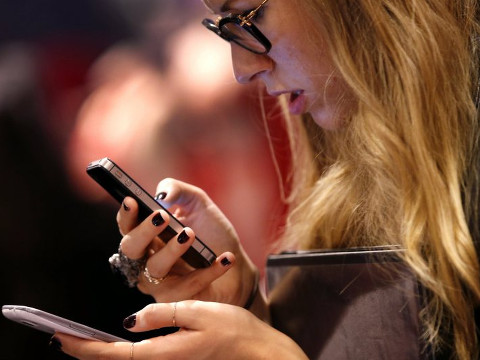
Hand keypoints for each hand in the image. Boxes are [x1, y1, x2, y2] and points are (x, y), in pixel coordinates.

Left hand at [55, 301, 307, 359]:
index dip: (84, 347)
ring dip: (101, 351)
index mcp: (164, 352)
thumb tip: (129, 320)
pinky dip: (121, 351)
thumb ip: (163, 314)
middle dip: (86, 350)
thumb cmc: (234, 331)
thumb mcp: (198, 312)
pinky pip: (141, 357)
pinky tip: (117, 341)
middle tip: (62, 337)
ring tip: (81, 338)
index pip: (114, 354)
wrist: (259, 352)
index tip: (60, 338)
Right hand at [117, 178, 256, 306]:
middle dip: (144, 231)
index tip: (132, 200)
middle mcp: (146, 259)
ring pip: (155, 268)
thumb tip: (161, 196)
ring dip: (172, 250)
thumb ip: (177, 190)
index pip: (127, 225)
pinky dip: (208, 271)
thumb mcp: (198, 203)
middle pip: (130, 248)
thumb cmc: (212, 233)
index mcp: (147, 235)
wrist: (238, 266)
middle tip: (163, 217)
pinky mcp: (176, 301)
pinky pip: (187, 286)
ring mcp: (159, 282)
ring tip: (191, 234)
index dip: (126, 214)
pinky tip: (224, 258)